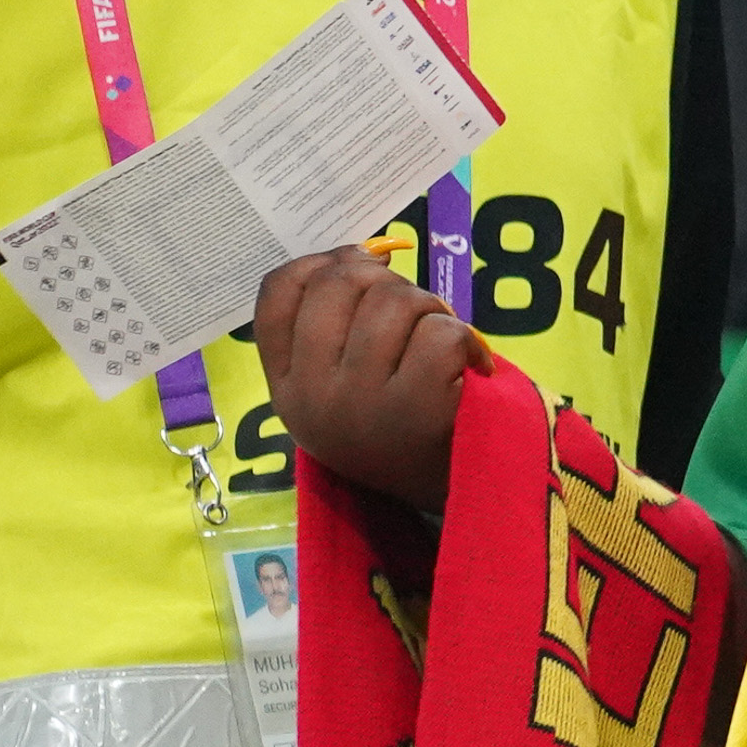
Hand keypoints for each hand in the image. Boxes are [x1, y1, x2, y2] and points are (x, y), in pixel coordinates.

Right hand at [257, 248, 491, 510]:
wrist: (448, 494)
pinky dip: (464, 337)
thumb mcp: (342, 382)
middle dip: (387, 281)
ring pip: (395, 301)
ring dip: (430, 308)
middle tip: (410, 312)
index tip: (360, 268)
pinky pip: (439, 332)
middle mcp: (312, 395)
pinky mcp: (414, 409)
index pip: (278, 292)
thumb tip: (366, 252)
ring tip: (438, 341)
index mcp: (286, 384)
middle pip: (338, 283)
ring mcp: (360, 403)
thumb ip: (337, 321)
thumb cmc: (396, 423)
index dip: (321, 262)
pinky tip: (469, 364)